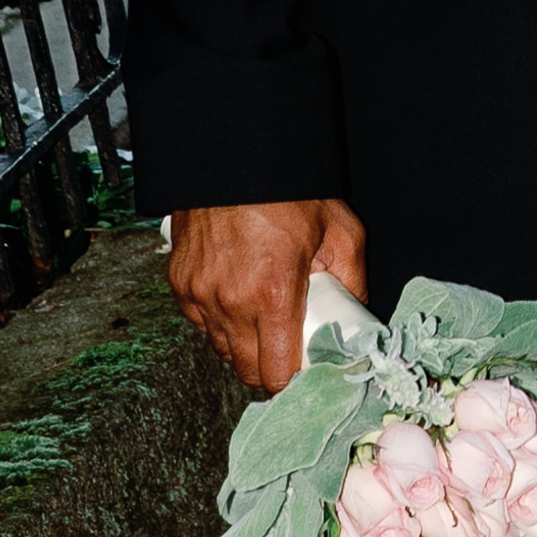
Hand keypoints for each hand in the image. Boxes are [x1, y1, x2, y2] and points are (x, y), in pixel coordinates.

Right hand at [162, 192, 366, 394]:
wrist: (233, 157)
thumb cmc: (289, 191)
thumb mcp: (341, 230)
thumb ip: (353, 279)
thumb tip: (356, 314)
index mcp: (273, 295)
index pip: (276, 373)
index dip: (292, 379)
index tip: (304, 368)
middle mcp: (231, 302)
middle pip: (247, 370)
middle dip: (269, 367)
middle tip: (287, 346)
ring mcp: (200, 294)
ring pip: (221, 349)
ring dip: (243, 344)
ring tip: (263, 318)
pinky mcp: (180, 284)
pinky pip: (200, 323)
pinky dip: (218, 321)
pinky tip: (237, 298)